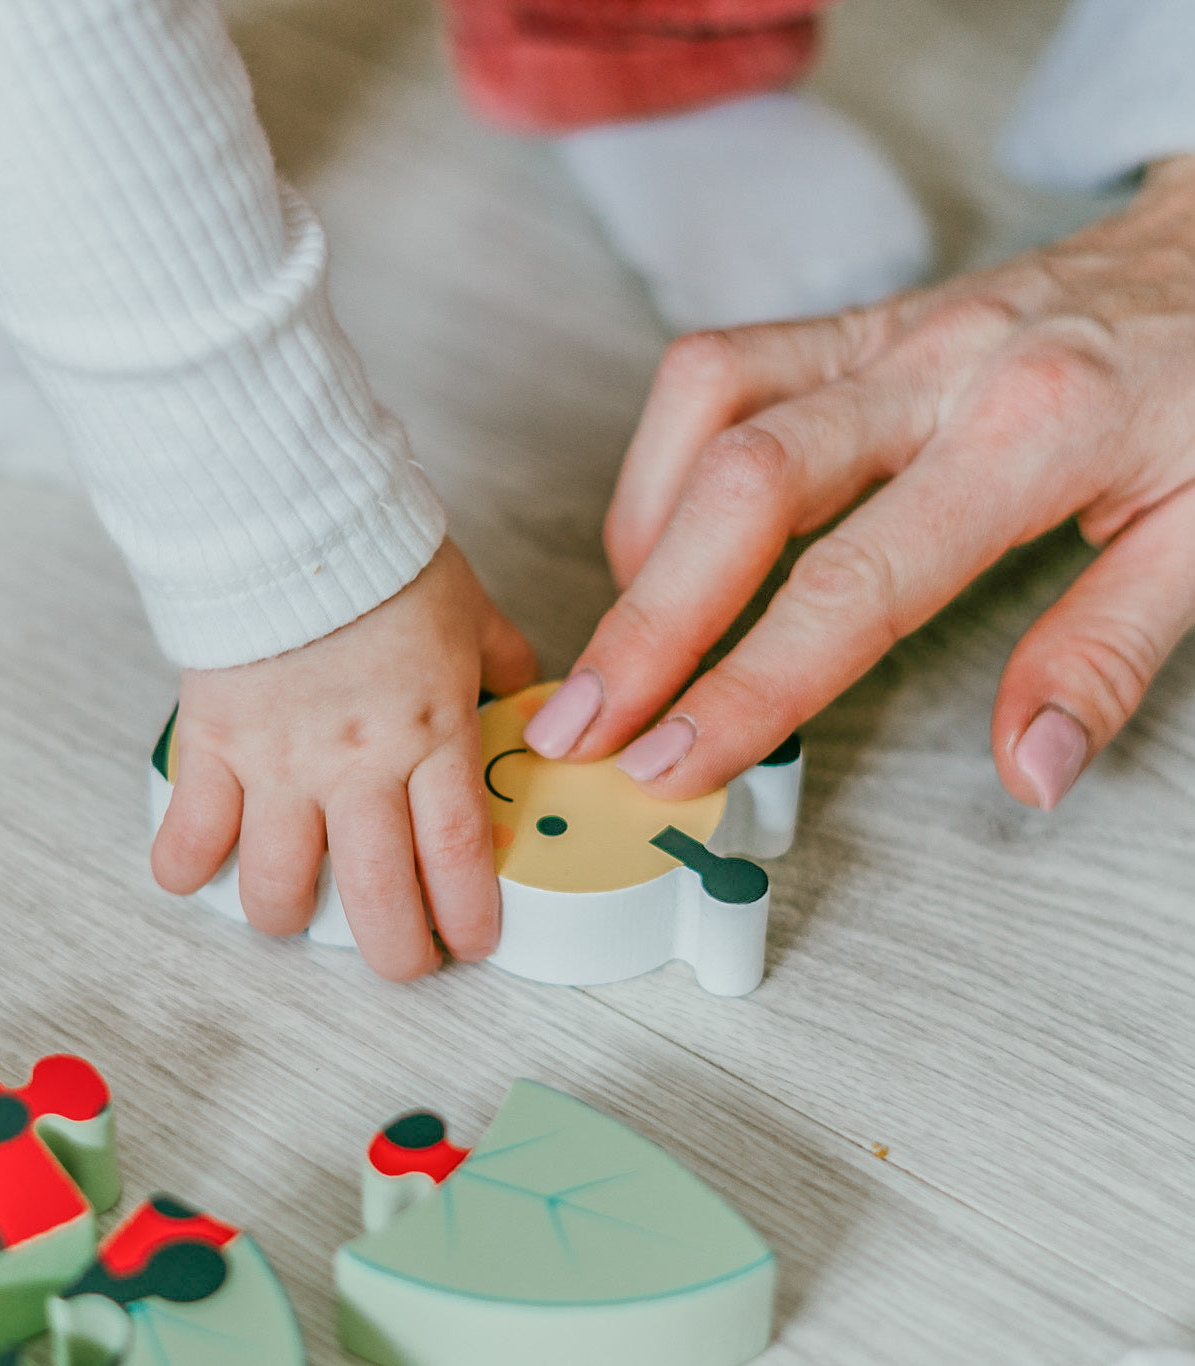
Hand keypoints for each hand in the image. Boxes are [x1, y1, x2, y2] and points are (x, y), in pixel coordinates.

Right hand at [151, 540, 536, 980]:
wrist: (289, 511)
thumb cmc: (382, 559)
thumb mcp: (469, 613)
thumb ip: (501, 667)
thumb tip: (528, 700)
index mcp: (432, 735)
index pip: (459, 856)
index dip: (468, 918)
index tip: (471, 943)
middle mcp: (358, 764)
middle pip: (378, 897)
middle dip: (395, 952)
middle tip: (402, 959)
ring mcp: (280, 762)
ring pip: (279, 886)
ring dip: (292, 920)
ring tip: (303, 915)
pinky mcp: (213, 743)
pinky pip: (192, 833)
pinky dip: (187, 869)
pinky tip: (198, 875)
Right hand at [524, 155, 1194, 810]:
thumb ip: (1107, 652)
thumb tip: (1026, 767)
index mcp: (1034, 437)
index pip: (852, 584)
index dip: (747, 685)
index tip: (670, 762)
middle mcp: (936, 371)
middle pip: (741, 487)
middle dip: (645, 620)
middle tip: (582, 724)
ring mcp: (883, 337)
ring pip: (710, 405)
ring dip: (642, 533)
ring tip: (624, 638)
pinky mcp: (853, 325)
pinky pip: (720, 368)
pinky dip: (666, 461)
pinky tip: (669, 536)